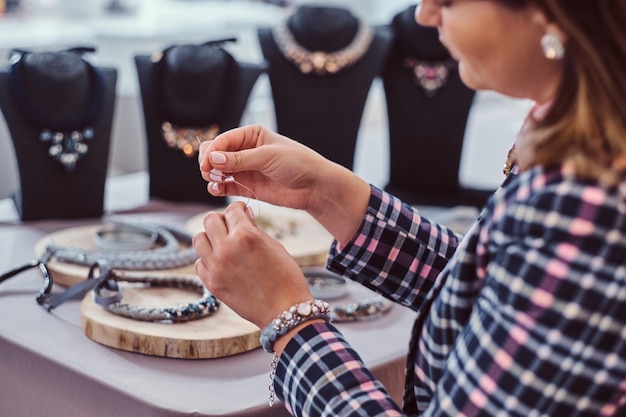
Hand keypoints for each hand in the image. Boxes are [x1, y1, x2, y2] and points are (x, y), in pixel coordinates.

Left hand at [192, 201, 312, 328]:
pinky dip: (208, 259)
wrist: (283, 310)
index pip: (232, 210)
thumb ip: (255, 229)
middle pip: (210, 220)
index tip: (241, 212)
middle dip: (222, 219)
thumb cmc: (286, 277)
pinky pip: (200, 262)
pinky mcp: (212, 284)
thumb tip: (243, 216)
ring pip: (199, 239)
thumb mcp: (275, 246)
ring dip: (210, 237)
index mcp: (245, 236)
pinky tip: (221, 262)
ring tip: (223, 243)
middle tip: (231, 226)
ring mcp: (216, 267)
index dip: (239, 208)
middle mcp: (226, 249)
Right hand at [198, 125, 371, 244]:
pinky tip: (217, 190)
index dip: (211, 152)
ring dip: (211, 176)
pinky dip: (217, 188)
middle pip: (214, 153)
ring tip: (218, 182)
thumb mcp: (268, 157)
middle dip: (208, 163)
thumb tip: (211, 158)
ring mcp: (244, 169)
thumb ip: (239, 159)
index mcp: (251, 135)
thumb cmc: (297, 164)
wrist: (314, 186)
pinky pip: (224, 186)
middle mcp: (245, 150)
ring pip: (216, 170)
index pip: (222, 140)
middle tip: (213, 174)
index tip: (208, 165)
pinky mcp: (246, 186)